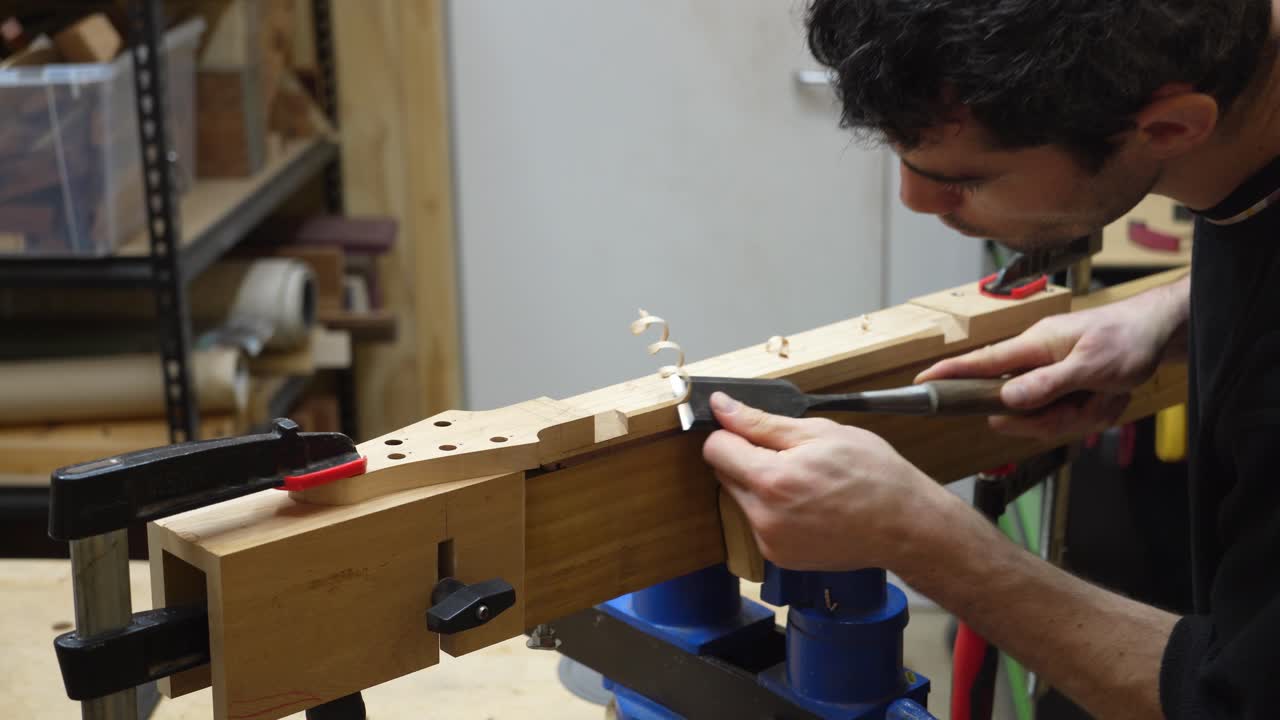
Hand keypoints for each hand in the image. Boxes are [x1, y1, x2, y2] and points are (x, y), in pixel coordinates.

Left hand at [701, 392, 939, 570]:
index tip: (753, 430)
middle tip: (791, 456)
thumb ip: (761, 421)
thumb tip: (721, 406)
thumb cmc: (874, 474)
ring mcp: (770, 541)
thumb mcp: (820, 432)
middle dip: (747, 459)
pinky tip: (807, 505)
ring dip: (760, 485)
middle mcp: (764, 517)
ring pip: (740, 498)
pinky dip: (773, 510)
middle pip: (724, 474)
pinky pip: (758, 522)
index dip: (732, 432)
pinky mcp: (778, 557)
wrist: (906, 525)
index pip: (715, 448)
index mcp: (772, 480)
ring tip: (805, 482)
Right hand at [915, 287, 1182, 438]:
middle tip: (1086, 408)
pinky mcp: (1067, 388)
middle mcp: (1037, 362)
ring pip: (1049, 417)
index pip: (981, 363)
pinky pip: (1069, 416)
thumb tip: (1005, 400)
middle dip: (1053, 419)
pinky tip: (1112, 395)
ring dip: (1082, 414)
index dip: (949, 374)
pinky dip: (1094, 412)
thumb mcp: (1092, 368)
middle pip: (1019, 407)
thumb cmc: (1128, 340)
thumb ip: (1047, 385)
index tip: (921, 383)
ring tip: (1108, 394)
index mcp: (1034, 347)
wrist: (1163, 332)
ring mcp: (1052, 377)